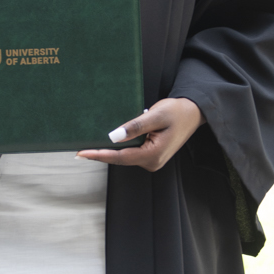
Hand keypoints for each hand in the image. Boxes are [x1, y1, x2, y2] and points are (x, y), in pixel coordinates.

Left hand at [79, 97, 202, 171]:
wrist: (193, 112)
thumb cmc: (177, 111)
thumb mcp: (156, 115)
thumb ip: (135, 126)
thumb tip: (113, 137)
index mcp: (154, 154)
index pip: (120, 157)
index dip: (100, 155)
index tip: (82, 153)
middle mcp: (152, 162)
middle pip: (121, 158)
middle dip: (101, 154)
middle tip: (79, 150)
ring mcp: (152, 160)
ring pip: (125, 156)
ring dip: (110, 150)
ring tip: (90, 145)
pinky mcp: (151, 155)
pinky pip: (131, 152)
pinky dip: (119, 148)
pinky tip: (108, 142)